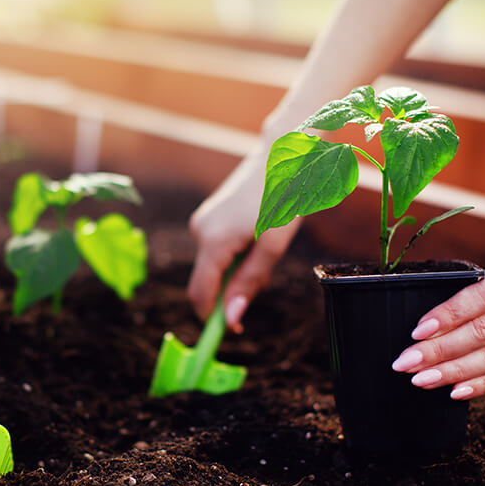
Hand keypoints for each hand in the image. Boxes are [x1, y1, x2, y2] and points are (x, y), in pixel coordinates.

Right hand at [188, 143, 296, 332]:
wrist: (282, 155)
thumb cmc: (284, 197)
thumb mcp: (273, 246)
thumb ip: (249, 282)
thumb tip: (231, 319)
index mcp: (213, 240)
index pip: (200, 294)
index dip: (211, 318)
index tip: (234, 330)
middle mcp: (199, 231)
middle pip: (207, 281)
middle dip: (231, 290)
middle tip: (266, 271)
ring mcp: (201, 222)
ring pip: (214, 266)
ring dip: (237, 270)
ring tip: (266, 244)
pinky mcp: (208, 217)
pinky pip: (217, 250)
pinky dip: (235, 255)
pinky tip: (257, 234)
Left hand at [391, 245, 484, 399]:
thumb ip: (479, 290)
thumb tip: (433, 321)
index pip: (478, 299)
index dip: (446, 316)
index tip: (417, 331)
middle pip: (480, 335)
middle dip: (438, 352)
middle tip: (404, 363)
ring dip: (451, 373)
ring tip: (419, 380)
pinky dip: (479, 386)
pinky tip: (454, 392)